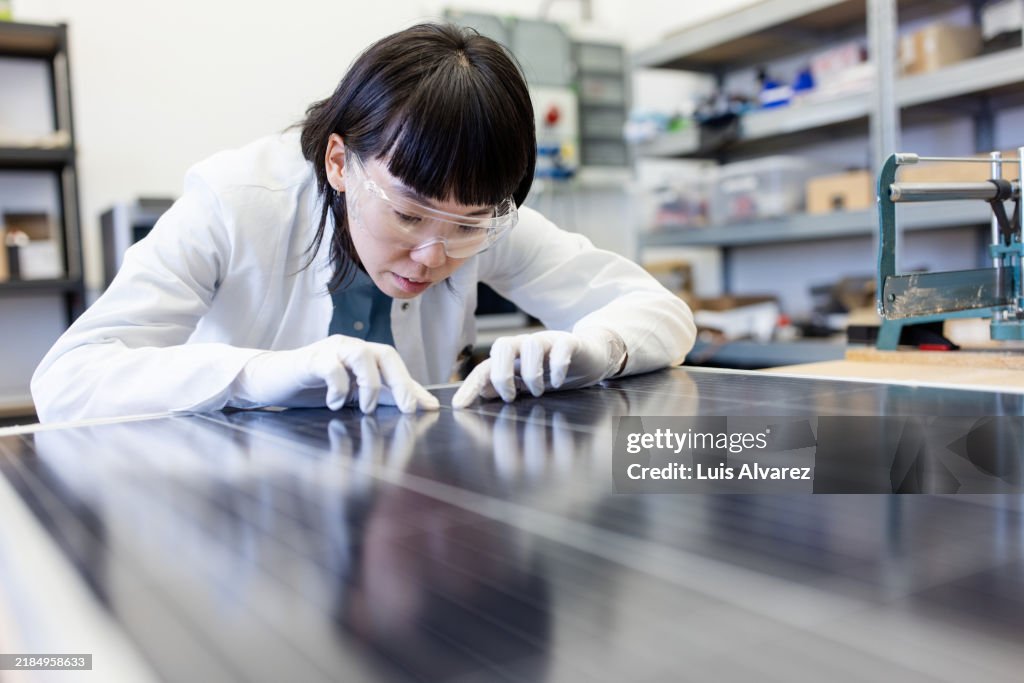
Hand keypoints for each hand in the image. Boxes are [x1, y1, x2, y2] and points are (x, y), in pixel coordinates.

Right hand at [233, 336, 439, 412]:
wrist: (271, 381)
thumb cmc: (313, 387)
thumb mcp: (353, 395)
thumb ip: (384, 397)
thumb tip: (423, 406)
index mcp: (364, 356)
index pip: (395, 365)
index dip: (413, 385)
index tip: (429, 409)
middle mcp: (350, 348)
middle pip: (385, 354)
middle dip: (400, 382)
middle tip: (407, 409)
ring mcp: (330, 350)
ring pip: (362, 355)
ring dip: (370, 384)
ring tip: (365, 408)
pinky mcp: (310, 359)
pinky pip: (331, 366)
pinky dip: (338, 387)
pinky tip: (333, 404)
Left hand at [452, 329, 625, 407]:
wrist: (590, 357)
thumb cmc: (554, 372)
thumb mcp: (527, 385)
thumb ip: (506, 389)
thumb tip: (483, 393)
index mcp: (510, 358)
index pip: (484, 368)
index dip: (470, 386)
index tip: (459, 406)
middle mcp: (524, 346)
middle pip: (502, 345)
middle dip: (501, 374)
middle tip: (510, 397)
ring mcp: (547, 341)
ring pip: (530, 345)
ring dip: (531, 373)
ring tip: (538, 392)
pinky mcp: (569, 342)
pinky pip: (561, 346)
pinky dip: (557, 365)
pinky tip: (558, 381)